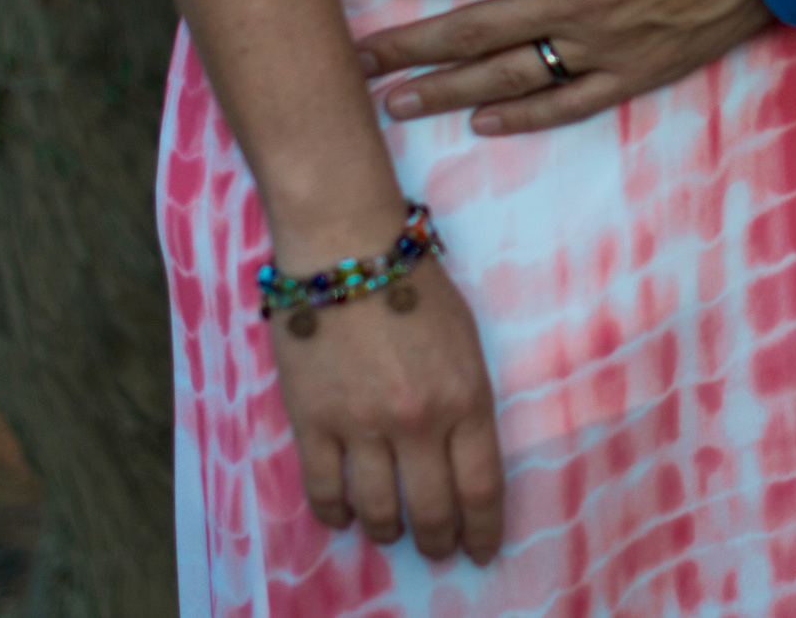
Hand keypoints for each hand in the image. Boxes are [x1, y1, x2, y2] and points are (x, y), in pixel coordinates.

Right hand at [267, 215, 503, 561]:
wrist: (345, 245)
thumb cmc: (413, 284)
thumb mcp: (467, 342)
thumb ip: (467, 402)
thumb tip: (464, 458)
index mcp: (465, 396)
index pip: (481, 488)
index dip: (483, 531)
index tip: (481, 550)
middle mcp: (416, 420)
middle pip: (433, 510)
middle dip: (440, 540)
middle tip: (439, 548)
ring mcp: (361, 424)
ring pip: (379, 510)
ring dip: (389, 533)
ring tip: (392, 534)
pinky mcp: (313, 421)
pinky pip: (324, 490)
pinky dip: (336, 514)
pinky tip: (346, 516)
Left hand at [345, 0, 775, 134]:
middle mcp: (572, 2)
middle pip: (469, 31)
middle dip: (404, 45)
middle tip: (352, 61)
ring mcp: (605, 44)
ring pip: (509, 76)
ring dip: (446, 92)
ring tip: (393, 103)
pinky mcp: (639, 70)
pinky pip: (571, 104)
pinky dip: (525, 118)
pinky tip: (484, 123)